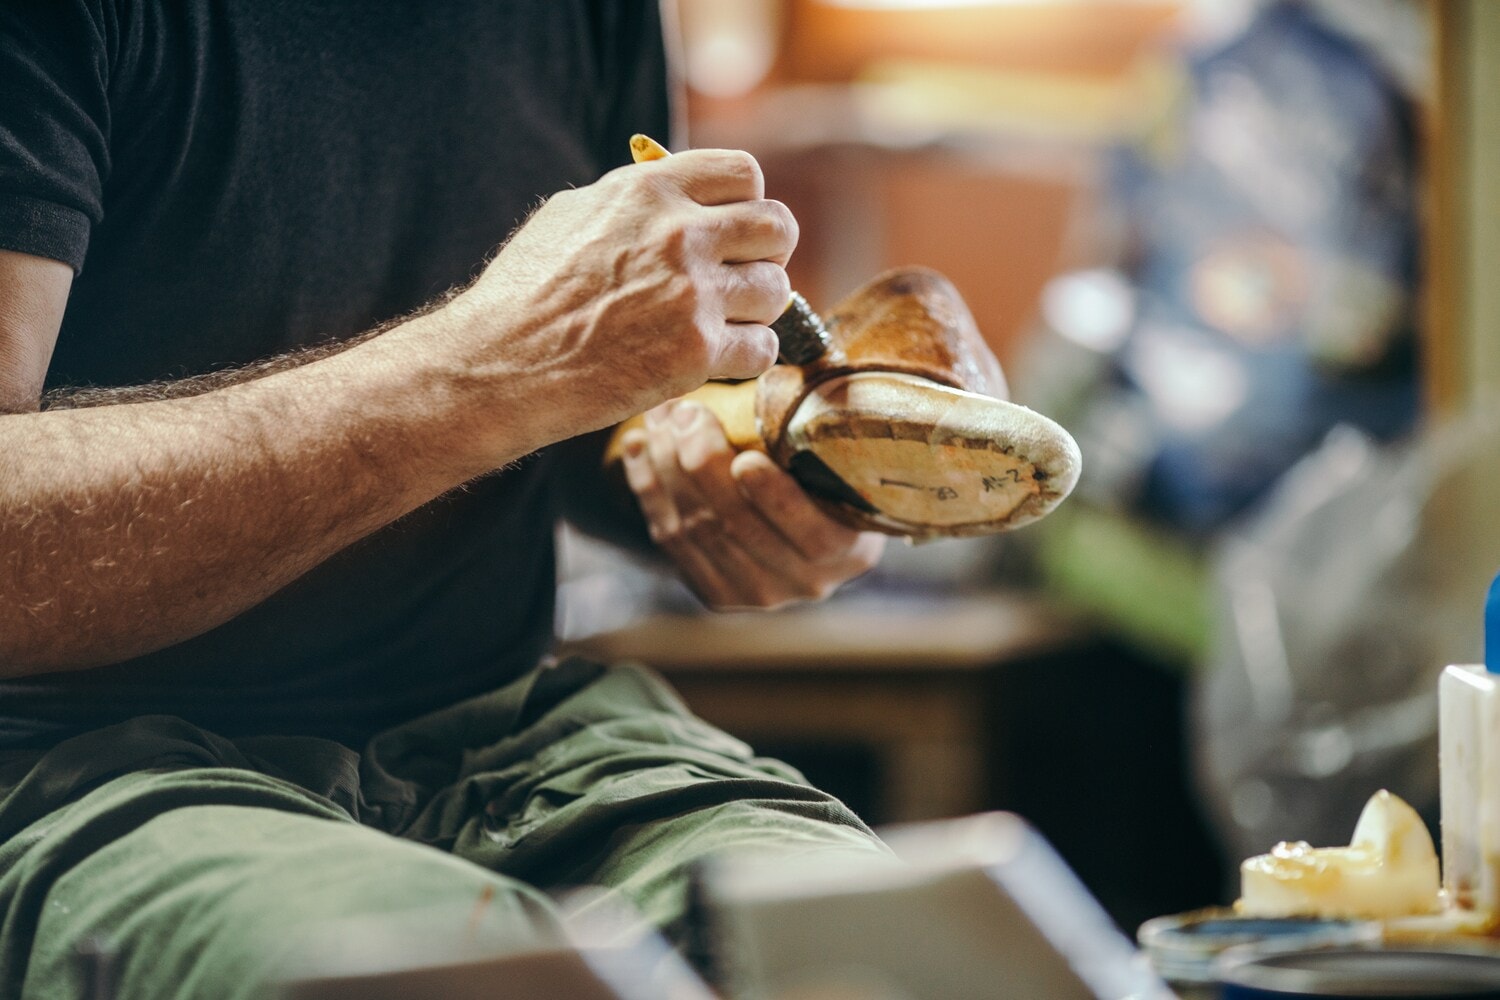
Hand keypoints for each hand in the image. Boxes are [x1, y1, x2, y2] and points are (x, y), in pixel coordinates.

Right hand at [437, 149, 795, 460]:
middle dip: (767, 254)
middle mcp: (680, 235)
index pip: (745, 174)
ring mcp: (692, 295)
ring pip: (777, 291)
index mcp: (650, 190)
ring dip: (757, 310)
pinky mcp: (697, 353)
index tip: (733, 231)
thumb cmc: (523, 294)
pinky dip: (747, 357)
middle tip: (742, 278)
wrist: (499, 364)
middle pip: (778, 228)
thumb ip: (634, 200)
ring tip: (724, 323)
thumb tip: (678, 195)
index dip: (747, 204)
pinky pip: (764, 348)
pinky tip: (716, 359)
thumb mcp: (572, 215)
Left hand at [619, 399, 886, 609]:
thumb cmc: (827, 467)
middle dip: (703, 464)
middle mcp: (803, 582)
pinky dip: (648, 488)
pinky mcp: (713, 591)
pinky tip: (638, 446)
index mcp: (847, 550)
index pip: (813, 534)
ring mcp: (754, 592)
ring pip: (696, 530)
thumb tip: (790, 360)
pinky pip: (669, 539)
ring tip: (659, 418)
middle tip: (686, 412)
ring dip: (668, 467)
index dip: (776, 499)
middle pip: (739, 527)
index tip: (747, 460)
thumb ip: (818, 423)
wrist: (808, 525)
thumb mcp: (837, 451)